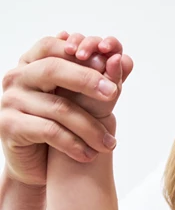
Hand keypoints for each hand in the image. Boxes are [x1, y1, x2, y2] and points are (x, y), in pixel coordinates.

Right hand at [0, 32, 132, 186]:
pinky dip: (74, 143)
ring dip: (90, 127)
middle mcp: (17, 78)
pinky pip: (49, 130)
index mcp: (32, 63)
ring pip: (58, 106)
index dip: (81, 51)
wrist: (38, 163)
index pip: (53, 46)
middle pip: (53, 69)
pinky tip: (89, 154)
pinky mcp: (8, 125)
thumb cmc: (62, 124)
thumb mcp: (82, 99)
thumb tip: (127, 59)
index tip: (110, 62)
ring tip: (109, 143)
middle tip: (114, 93)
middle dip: (88, 80)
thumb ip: (100, 78)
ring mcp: (10, 100)